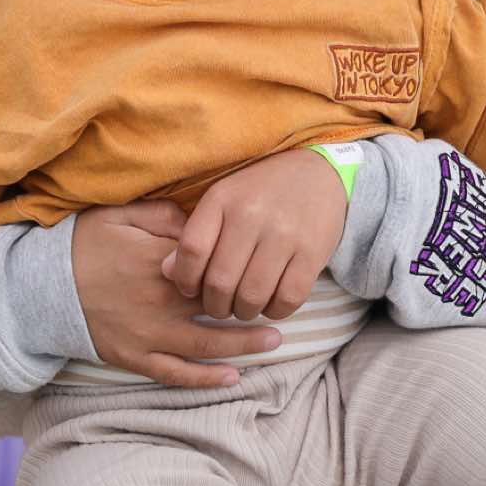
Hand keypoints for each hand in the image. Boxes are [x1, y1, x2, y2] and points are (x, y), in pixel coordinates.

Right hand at [73, 201, 283, 387]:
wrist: (39, 286)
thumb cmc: (82, 243)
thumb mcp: (121, 213)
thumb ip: (164, 216)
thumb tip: (200, 223)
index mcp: (159, 263)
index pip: (211, 268)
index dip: (239, 267)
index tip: (264, 262)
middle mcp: (158, 302)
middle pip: (218, 308)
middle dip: (252, 306)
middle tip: (285, 303)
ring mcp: (147, 334)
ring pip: (205, 345)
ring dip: (243, 346)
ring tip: (274, 342)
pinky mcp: (133, 357)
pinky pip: (174, 373)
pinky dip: (204, 378)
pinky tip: (232, 377)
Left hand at [162, 148, 347, 320]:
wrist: (318, 173)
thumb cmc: (261, 191)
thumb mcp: (223, 200)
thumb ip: (195, 234)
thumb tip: (167, 272)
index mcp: (223, 199)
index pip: (191, 250)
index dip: (184, 280)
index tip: (190, 289)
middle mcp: (252, 215)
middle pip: (219, 281)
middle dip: (214, 306)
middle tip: (219, 306)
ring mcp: (284, 234)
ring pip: (251, 296)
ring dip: (243, 312)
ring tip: (243, 306)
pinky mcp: (313, 252)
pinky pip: (287, 299)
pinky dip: (275, 311)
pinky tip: (271, 303)